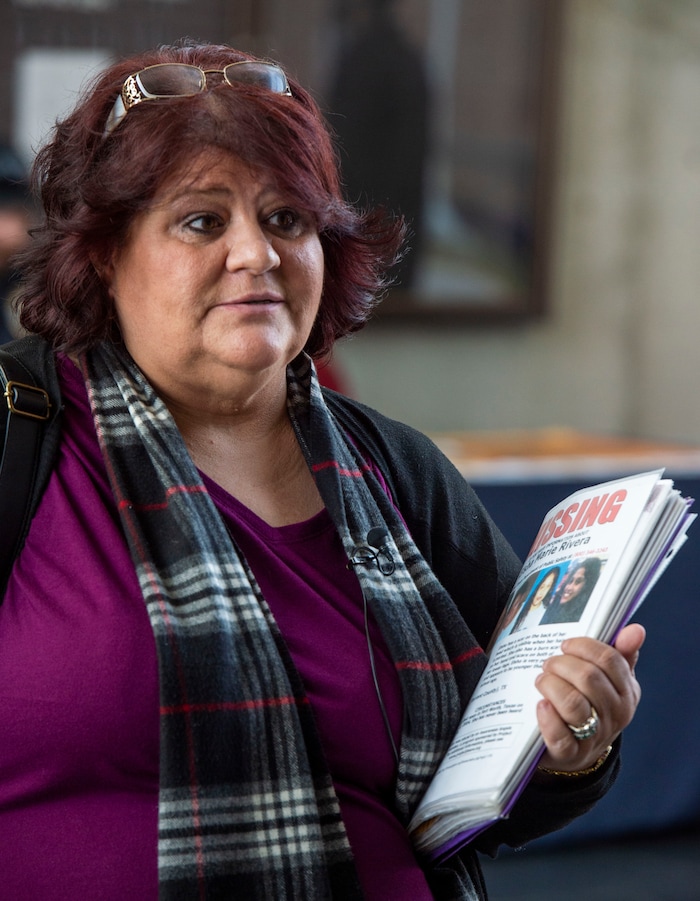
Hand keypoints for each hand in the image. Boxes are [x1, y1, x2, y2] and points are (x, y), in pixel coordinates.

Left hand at [534, 623, 644, 772]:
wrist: (579, 751)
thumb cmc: (593, 704)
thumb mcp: (610, 680)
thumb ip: (621, 653)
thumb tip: (635, 629)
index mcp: (627, 692)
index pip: (610, 660)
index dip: (584, 646)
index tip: (566, 645)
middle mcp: (615, 715)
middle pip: (589, 678)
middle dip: (562, 664)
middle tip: (549, 664)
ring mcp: (594, 736)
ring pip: (573, 704)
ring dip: (550, 685)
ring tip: (542, 681)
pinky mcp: (569, 754)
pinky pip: (559, 735)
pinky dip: (547, 717)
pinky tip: (541, 705)